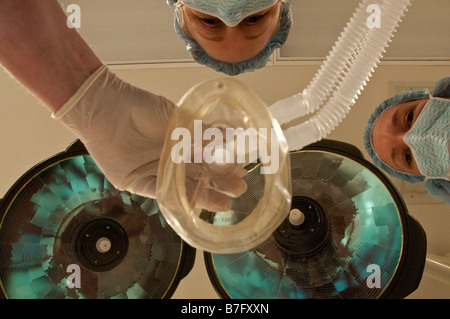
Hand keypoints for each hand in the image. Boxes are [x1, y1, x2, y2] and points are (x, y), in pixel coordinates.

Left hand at [55, 65, 246, 210]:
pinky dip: (172, 198)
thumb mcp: (176, 119)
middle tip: (238, 190)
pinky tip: (191, 205)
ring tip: (222, 204)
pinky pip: (157, 192)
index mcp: (181, 145)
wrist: (106, 106)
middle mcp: (170, 162)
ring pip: (182, 188)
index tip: (241, 172)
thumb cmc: (140, 107)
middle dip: (218, 185)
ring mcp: (154, 173)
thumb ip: (201, 132)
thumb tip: (233, 136)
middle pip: (198, 177)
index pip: (207, 160)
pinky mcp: (136, 182)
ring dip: (201, 196)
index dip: (223, 168)